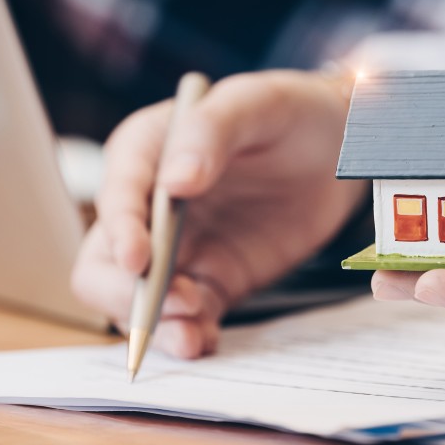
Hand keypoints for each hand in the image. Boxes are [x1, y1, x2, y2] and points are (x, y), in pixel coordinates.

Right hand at [72, 70, 365, 356]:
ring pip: (140, 300)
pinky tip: (205, 341)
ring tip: (191, 337)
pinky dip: (189, 333)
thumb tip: (174, 183)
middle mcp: (150, 207)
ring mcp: (180, 249)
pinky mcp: (214, 279)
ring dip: (156, 324)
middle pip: (105, 262)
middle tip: (174, 305)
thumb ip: (211, 132)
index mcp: (146, 153)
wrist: (339, 147)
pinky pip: (188, 316)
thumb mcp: (255, 103)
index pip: (117, 196)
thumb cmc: (290, 112)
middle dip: (127, 293)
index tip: (140, 260)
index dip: (120, 230)